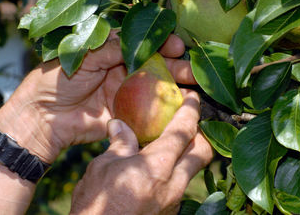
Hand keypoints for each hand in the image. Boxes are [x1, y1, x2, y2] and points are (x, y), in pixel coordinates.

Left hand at [0, 31, 196, 162]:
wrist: (43, 117)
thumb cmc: (56, 80)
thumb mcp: (83, 55)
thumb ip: (111, 48)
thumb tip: (139, 42)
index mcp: (111, 52)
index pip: (142, 43)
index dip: (161, 42)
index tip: (176, 44)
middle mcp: (121, 71)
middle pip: (155, 65)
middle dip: (176, 65)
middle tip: (193, 68)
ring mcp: (125, 94)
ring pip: (156, 87)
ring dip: (176, 86)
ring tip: (195, 85)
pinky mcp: (125, 115)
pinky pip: (148, 111)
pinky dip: (165, 109)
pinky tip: (182, 106)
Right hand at [70, 90, 213, 214]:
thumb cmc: (96, 204)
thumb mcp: (103, 167)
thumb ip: (119, 144)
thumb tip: (118, 125)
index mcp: (158, 165)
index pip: (184, 130)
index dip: (191, 109)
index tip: (193, 97)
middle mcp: (174, 183)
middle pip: (203, 152)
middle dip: (202, 133)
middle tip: (190, 122)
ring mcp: (174, 201)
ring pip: (193, 171)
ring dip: (189, 154)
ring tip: (173, 144)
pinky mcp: (168, 212)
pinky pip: (180, 186)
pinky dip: (175, 172)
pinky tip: (157, 170)